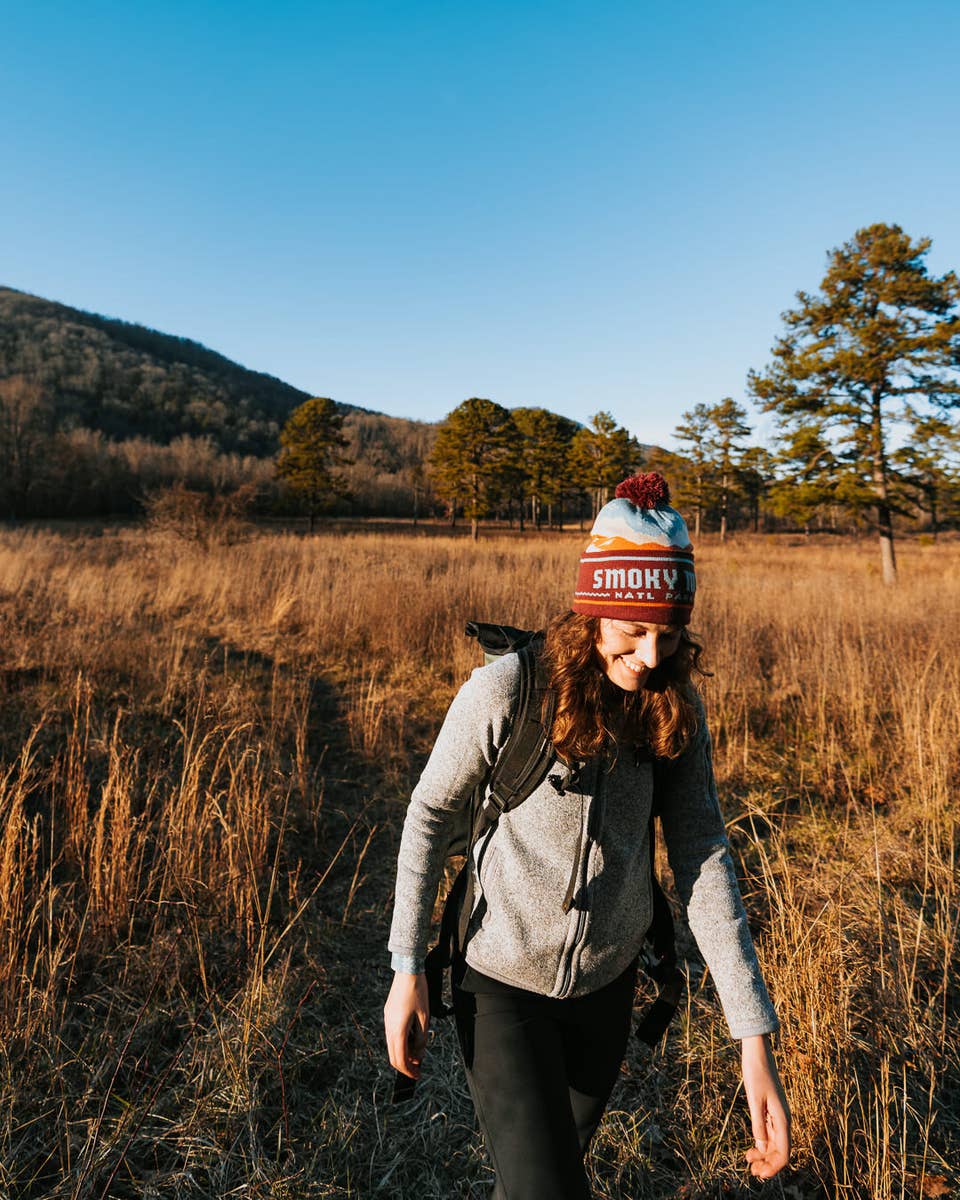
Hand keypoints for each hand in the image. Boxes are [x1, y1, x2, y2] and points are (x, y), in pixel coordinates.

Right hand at [384, 971, 429, 1079]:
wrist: (407, 971)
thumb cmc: (418, 993)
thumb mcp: (425, 1018)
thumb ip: (422, 1039)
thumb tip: (419, 1056)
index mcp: (398, 1030)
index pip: (400, 1059)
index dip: (409, 1070)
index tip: (417, 1075)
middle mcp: (389, 1027)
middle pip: (393, 1055)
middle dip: (405, 1065)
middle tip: (417, 1069)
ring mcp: (387, 1020)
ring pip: (391, 1045)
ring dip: (403, 1053)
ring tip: (417, 1052)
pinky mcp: (388, 1014)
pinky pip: (392, 1034)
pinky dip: (400, 1042)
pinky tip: (411, 1039)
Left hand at [741, 1034, 790, 1178]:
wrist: (758, 1052)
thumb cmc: (755, 1072)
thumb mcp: (754, 1099)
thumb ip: (758, 1123)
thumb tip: (762, 1147)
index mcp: (783, 1119)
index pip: (783, 1153)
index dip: (773, 1167)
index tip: (758, 1173)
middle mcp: (784, 1119)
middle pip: (780, 1151)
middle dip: (768, 1164)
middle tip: (751, 1171)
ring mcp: (778, 1115)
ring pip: (776, 1143)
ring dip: (765, 1155)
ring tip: (749, 1161)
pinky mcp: (772, 1110)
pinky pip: (771, 1133)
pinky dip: (763, 1143)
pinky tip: (753, 1148)